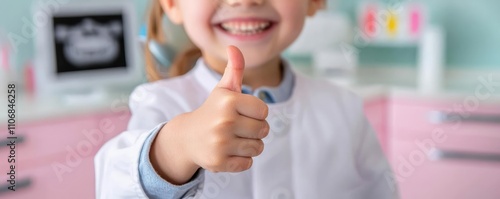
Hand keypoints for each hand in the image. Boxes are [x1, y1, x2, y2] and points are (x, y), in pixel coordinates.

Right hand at [151, 46, 268, 183]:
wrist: (187, 137)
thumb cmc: (212, 110)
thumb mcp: (223, 89)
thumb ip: (234, 68)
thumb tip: (234, 46)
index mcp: (228, 101)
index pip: (264, 111)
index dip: (256, 113)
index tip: (243, 112)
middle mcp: (224, 121)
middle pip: (263, 130)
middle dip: (255, 130)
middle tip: (238, 127)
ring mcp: (221, 143)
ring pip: (258, 148)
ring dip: (250, 145)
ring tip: (234, 139)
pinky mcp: (219, 162)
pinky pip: (248, 163)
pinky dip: (242, 160)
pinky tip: (228, 151)